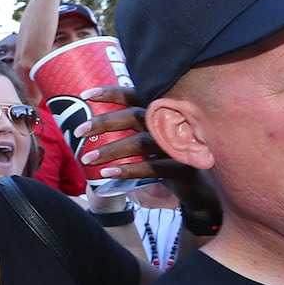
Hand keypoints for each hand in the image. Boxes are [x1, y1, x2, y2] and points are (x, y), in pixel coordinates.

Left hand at [75, 87, 217, 213]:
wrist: (206, 192)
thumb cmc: (173, 163)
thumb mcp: (155, 143)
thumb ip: (133, 132)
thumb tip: (94, 128)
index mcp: (164, 114)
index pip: (138, 95)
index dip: (112, 92)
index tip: (85, 94)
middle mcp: (173, 124)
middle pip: (135, 116)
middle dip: (104, 122)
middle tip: (77, 131)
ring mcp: (180, 145)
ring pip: (141, 142)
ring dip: (110, 150)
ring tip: (86, 159)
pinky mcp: (184, 167)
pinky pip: (152, 166)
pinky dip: (128, 170)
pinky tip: (107, 174)